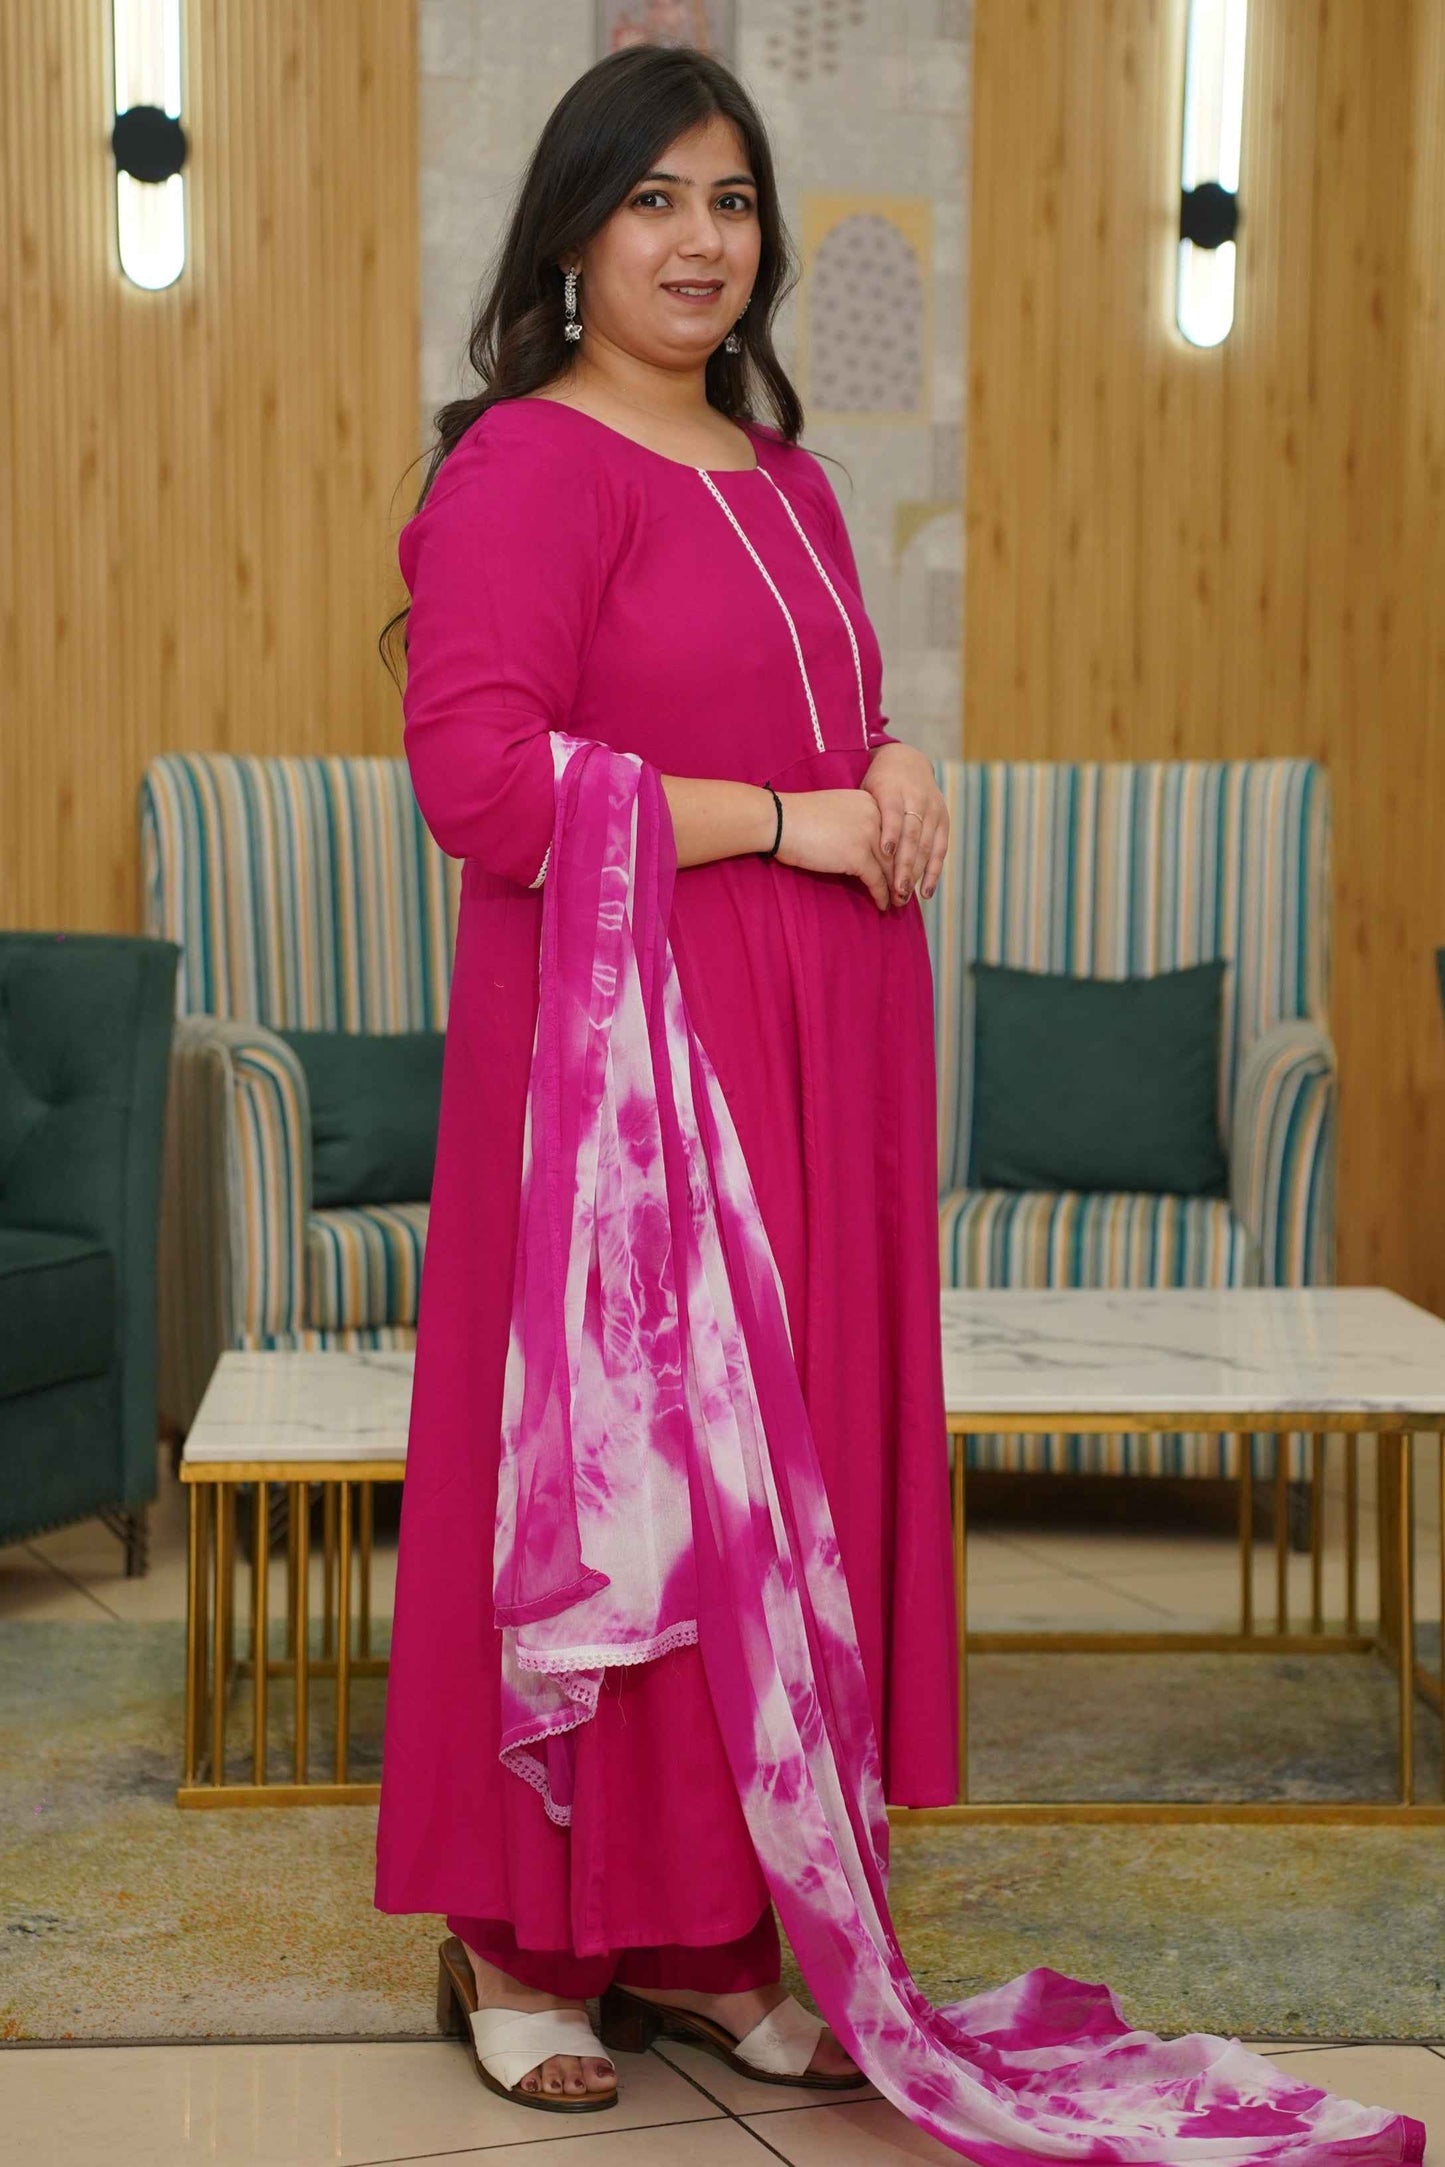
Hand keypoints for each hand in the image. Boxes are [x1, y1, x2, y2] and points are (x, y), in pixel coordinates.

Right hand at [773, 789, 892, 911]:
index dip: (900, 854)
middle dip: (902, 873)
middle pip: (897, 850)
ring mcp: (869, 836)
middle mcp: (876, 816)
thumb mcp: (837, 811)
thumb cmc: (798, 817)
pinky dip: (882, 896)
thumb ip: (855, 823)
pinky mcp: (858, 856)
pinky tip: (883, 905)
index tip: (903, 868)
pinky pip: (877, 881)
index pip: (893, 832)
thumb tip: (861, 844)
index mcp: (871, 803)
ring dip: (896, 889)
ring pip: (891, 868)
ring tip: (899, 902)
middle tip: (906, 890)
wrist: (779, 819)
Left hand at [860, 744, 948, 904]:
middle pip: (912, 835)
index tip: (884, 853)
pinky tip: (925, 892)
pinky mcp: (944, 819)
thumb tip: (843, 845)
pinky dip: (933, 872)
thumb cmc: (878, 784)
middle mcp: (917, 799)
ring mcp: (933, 810)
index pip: (893, 814)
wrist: (907, 761)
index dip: (890, 833)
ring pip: (927, 846)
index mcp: (893, 790)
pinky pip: (940, 849)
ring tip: (904, 896)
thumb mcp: (866, 791)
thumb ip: (862, 815)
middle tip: (895, 892)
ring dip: (917, 874)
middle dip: (905, 866)